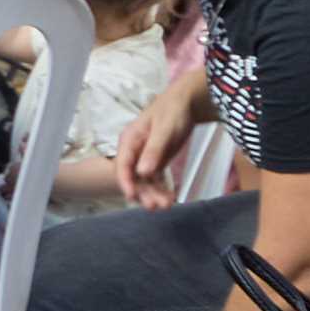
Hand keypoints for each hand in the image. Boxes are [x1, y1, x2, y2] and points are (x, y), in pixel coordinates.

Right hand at [115, 81, 201, 204]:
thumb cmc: (172, 111)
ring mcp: (145, 157)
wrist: (187, 103)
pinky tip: (170, 199)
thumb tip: (142, 172)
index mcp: (130, 140)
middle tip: (155, 206)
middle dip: (143, 192)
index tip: (132, 196)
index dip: (126, 181)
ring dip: (153, 193)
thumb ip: (153, 150)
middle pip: (134, 176)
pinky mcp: (156, 161)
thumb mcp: (164, 130)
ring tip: (166, 205)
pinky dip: (161, 189)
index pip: (123, 164)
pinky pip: (156, 179)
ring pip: (145, 180)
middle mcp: (134, 151)